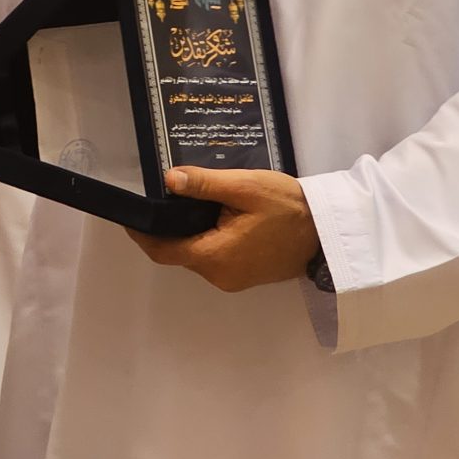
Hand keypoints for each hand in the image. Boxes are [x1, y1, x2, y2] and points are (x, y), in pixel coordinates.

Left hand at [126, 167, 319, 292]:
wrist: (328, 231)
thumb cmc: (288, 207)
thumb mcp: (244, 187)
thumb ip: (204, 185)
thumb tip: (168, 180)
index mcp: (215, 257)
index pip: (163, 250)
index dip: (142, 234)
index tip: (129, 214)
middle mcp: (220, 276)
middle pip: (178, 252)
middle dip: (164, 228)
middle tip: (157, 196)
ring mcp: (234, 279)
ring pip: (196, 255)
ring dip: (186, 232)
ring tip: (182, 199)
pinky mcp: (246, 275)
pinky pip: (214, 257)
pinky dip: (204, 238)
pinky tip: (207, 214)